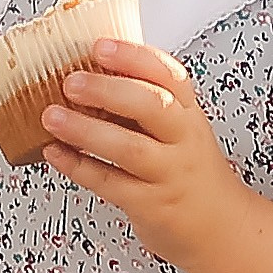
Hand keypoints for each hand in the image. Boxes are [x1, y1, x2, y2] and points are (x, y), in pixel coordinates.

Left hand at [41, 40, 250, 269]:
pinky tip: (55, 152)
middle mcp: (182, 139)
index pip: (169, 74)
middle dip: (109, 90)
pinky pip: (111, 184)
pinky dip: (78, 167)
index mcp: (187, 112)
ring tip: (52, 116)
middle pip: (153, 107)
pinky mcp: (152, 205)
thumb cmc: (187, 169)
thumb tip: (85, 70)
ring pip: (130, 148)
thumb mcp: (178, 128)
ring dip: (86, 130)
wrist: (219, 226)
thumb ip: (142, 102)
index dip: (134, 57)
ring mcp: (169, 173)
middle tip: (71, 82)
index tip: (100, 46)